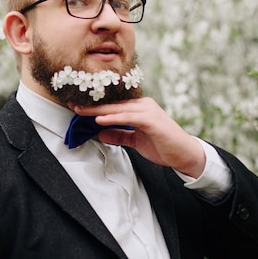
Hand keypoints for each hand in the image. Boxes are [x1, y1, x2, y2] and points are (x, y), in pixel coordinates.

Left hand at [73, 97, 205, 177]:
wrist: (184, 154)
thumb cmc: (162, 146)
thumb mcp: (135, 141)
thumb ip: (119, 135)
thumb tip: (100, 132)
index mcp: (139, 108)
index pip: (113, 106)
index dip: (95, 107)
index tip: (78, 108)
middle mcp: (143, 105)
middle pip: (112, 104)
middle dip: (92, 106)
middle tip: (73, 105)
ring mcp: (147, 110)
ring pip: (117, 108)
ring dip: (98, 110)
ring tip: (81, 111)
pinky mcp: (150, 119)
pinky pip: (127, 117)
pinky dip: (113, 118)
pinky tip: (99, 120)